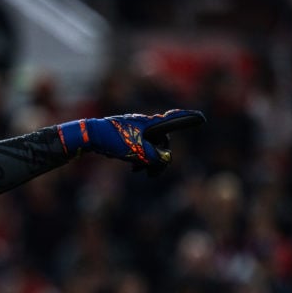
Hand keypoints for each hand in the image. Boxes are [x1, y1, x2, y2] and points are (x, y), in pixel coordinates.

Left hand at [57, 109, 204, 174]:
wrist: (89, 135)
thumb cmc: (113, 140)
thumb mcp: (137, 152)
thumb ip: (155, 157)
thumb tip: (164, 160)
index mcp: (150, 124)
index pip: (173, 120)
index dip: (188, 120)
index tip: (202, 118)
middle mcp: (145, 123)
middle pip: (162, 141)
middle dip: (159, 157)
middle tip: (150, 174)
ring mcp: (135, 128)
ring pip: (150, 146)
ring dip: (148, 160)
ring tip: (138, 171)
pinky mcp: (127, 134)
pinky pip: (140, 147)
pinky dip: (139, 158)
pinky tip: (132, 167)